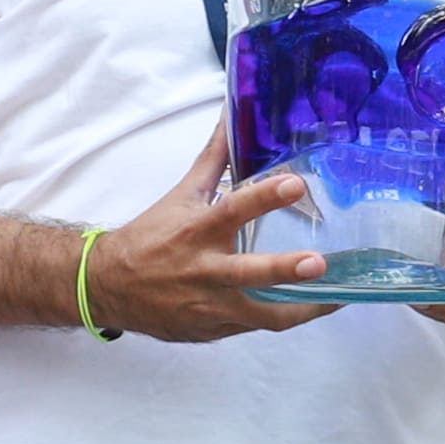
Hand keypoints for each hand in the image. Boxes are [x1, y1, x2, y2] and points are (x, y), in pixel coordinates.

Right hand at [80, 117, 330, 341]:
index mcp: (198, 230)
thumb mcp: (182, 195)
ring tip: (336, 300)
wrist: (109, 287)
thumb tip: (231, 114)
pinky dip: (281, 317)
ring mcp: (210, 305)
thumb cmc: (151, 236)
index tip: (295, 185)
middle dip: (284, 269)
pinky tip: (310, 308)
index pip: (233, 209)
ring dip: (300, 309)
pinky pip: (253, 326)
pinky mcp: (213, 329)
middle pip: (248, 273)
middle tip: (320, 263)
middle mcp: (204, 270)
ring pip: (261, 314)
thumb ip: (215, 158)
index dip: (264, 197)